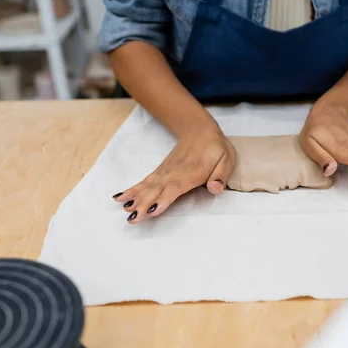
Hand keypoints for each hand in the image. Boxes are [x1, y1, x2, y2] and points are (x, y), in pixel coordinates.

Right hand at [112, 124, 235, 222]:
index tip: (153, 210)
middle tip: (133, 217)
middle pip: (157, 190)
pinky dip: (132, 190)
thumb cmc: (215, 147)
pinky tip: (120, 198)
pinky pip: (144, 182)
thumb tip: (215, 188)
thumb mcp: (227, 158)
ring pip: (148, 186)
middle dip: (144, 204)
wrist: (199, 129)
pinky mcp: (160, 172)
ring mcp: (165, 172)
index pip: (176, 187)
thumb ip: (220, 175)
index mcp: (192, 172)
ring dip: (135, 198)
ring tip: (124, 210)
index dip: (164, 199)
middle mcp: (175, 173)